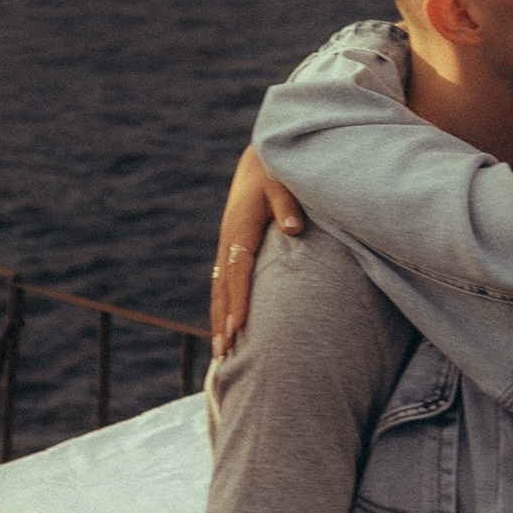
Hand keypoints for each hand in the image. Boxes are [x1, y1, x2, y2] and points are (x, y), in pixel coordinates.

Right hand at [211, 145, 304, 356]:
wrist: (261, 159)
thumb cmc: (276, 171)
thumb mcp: (283, 182)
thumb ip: (288, 204)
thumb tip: (294, 229)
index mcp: (240, 226)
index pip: (238, 269)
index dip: (238, 299)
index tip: (238, 327)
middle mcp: (229, 239)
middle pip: (222, 286)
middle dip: (222, 320)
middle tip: (224, 353)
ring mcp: (228, 245)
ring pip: (219, 288)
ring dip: (218, 319)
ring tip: (220, 352)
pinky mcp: (232, 248)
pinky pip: (223, 282)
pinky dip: (223, 306)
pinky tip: (226, 327)